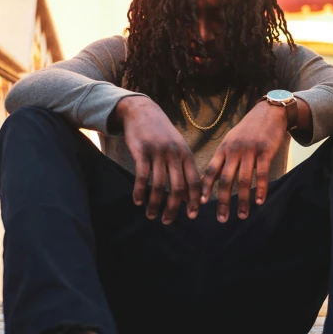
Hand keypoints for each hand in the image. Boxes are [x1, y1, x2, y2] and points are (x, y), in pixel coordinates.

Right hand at [114, 96, 200, 223]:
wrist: (142, 111)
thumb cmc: (161, 133)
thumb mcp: (177, 148)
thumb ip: (184, 170)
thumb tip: (188, 197)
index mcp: (186, 154)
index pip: (194, 182)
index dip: (194, 201)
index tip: (192, 216)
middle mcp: (175, 154)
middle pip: (178, 187)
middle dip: (173, 208)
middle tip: (167, 221)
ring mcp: (159, 152)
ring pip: (159, 185)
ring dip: (155, 204)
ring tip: (151, 215)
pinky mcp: (142, 151)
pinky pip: (142, 177)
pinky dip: (140, 192)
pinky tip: (138, 201)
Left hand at [200, 101, 288, 221]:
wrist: (269, 112)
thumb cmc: (248, 130)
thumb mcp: (231, 140)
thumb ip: (223, 158)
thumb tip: (211, 179)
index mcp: (223, 149)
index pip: (210, 171)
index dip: (205, 188)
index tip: (201, 204)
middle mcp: (234, 151)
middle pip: (225, 179)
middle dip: (222, 201)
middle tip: (221, 219)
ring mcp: (250, 151)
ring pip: (243, 180)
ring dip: (241, 200)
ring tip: (241, 216)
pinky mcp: (265, 151)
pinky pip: (261, 173)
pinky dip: (260, 189)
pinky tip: (259, 201)